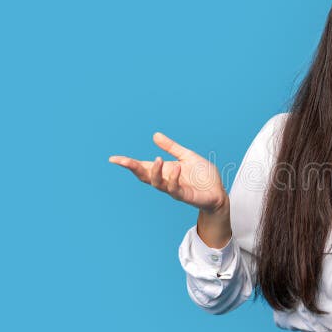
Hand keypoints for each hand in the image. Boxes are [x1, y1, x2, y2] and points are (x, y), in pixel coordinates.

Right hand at [108, 132, 226, 211]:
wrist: (218, 191)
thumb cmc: (202, 176)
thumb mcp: (187, 156)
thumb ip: (172, 147)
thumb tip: (154, 135)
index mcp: (164, 170)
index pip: (142, 167)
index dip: (128, 163)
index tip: (113, 159)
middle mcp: (165, 180)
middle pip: (144, 176)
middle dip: (132, 168)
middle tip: (122, 161)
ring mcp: (173, 189)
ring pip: (157, 183)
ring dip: (155, 172)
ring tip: (157, 159)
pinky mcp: (184, 196)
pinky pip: (174, 189)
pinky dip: (173, 178)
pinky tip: (176, 168)